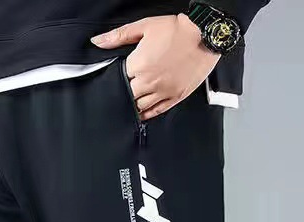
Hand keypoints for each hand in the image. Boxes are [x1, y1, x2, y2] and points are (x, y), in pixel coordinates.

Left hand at [91, 15, 219, 119]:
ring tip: (132, 100)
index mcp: (139, 65)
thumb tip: (97, 42)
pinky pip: (156, 111)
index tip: (117, 78)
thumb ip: (118, 36)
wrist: (205, 35)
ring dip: (134, 105)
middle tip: (125, 90)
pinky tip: (142, 113)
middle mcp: (150, 82)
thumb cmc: (178, 30)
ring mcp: (163, 92)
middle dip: (125, 93)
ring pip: (140, 107)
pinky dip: (147, 114)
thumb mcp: (145, 26)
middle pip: (128, 96)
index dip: (116, 80)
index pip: (118, 80)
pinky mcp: (175, 97)